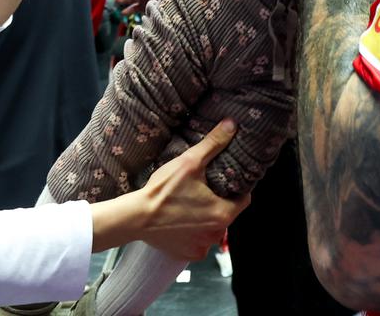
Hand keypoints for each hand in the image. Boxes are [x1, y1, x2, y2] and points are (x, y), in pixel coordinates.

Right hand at [134, 120, 249, 260]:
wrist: (135, 217)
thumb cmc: (163, 191)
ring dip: (206, 217)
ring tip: (191, 202)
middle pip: (227, 213)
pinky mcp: (188, 254)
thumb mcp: (190, 162)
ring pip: (213, 227)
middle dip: (219, 201)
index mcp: (223, 214)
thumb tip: (232, 125)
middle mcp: (216, 234)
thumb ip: (214, 144)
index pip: (244, 199)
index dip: (237, 187)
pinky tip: (182, 218)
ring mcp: (202, 247)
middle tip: (204, 187)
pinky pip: (199, 240)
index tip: (226, 179)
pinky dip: (194, 231)